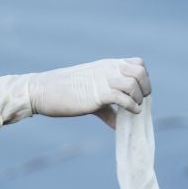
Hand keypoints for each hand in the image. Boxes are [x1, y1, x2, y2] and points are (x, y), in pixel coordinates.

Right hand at [29, 58, 150, 116]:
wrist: (42, 91)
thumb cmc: (66, 93)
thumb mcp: (92, 97)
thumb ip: (108, 109)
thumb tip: (119, 125)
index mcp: (108, 65)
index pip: (138, 63)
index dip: (144, 78)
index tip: (139, 91)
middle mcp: (108, 70)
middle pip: (140, 71)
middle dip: (145, 87)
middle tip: (139, 100)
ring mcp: (103, 81)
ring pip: (133, 84)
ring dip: (138, 98)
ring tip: (133, 107)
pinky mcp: (97, 94)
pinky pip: (122, 98)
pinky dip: (131, 107)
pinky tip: (130, 112)